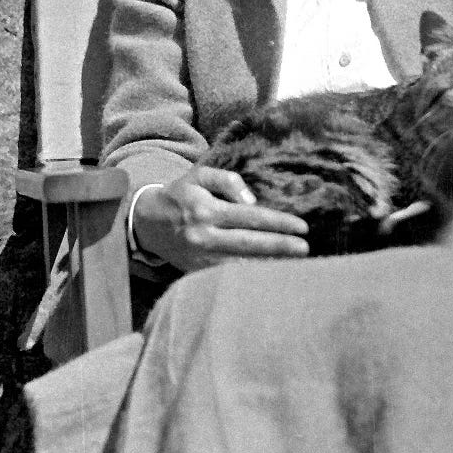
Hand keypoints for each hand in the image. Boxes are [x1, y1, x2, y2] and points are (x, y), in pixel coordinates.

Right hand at [132, 165, 309, 271]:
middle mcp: (203, 236)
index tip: (302, 227)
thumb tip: (252, 202)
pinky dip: (251, 277)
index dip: (278, 223)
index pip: (249, 217)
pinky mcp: (196, 273)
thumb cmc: (179, 194)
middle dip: (280, 247)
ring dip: (269, 266)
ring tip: (296, 266)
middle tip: (306, 249)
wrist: (146, 222)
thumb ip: (228, 180)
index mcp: (206, 209)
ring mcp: (199, 258)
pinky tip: (271, 276)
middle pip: (249, 244)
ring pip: (241, 266)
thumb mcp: (199, 175)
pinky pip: (228, 277)